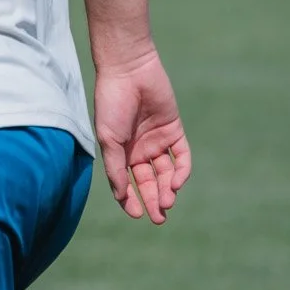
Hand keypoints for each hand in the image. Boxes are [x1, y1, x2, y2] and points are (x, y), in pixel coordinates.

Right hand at [93, 46, 190, 223]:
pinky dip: (181, 171)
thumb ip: (115, 167)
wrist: (128, 71)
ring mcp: (158, 140)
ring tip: (167, 201)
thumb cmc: (112, 103)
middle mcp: (139, 149)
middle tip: (159, 218)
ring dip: (167, 188)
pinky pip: (181, 156)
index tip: (138, 215)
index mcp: (120, 152)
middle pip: (148, 182)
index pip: (127, 183)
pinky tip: (176, 182)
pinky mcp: (174, 130)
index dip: (131, 200)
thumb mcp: (108, 139)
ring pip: (166, 173)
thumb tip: (122, 196)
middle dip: (153, 200)